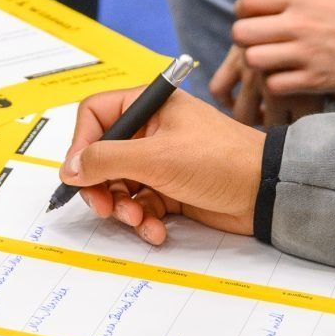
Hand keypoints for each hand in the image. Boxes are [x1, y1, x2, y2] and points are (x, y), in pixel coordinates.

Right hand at [59, 83, 263, 248]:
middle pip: (102, 156)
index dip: (80, 145)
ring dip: (122, 208)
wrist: (266, 191)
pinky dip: (143, 220)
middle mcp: (150, 130)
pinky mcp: (171, 189)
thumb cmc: (218, 160)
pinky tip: (156, 230)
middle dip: (100, 186)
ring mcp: (160, 161)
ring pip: (119, 186)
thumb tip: (68, 168)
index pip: (95, 116)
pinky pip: (141, 205)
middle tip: (104, 208)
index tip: (77, 174)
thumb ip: (106, 160)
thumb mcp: (156, 157)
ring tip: (137, 220)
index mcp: (148, 105)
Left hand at [214, 0, 332, 120]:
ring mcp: (305, 53)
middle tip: (254, 41)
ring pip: (253, 60)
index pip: (248, 1)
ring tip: (269, 61)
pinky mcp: (315, 79)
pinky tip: (285, 78)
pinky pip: (275, 85)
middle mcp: (297, 23)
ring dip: (257, 62)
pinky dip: (275, 83)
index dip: (242, 10)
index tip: (249, 16)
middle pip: (242, 32)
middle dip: (243, 38)